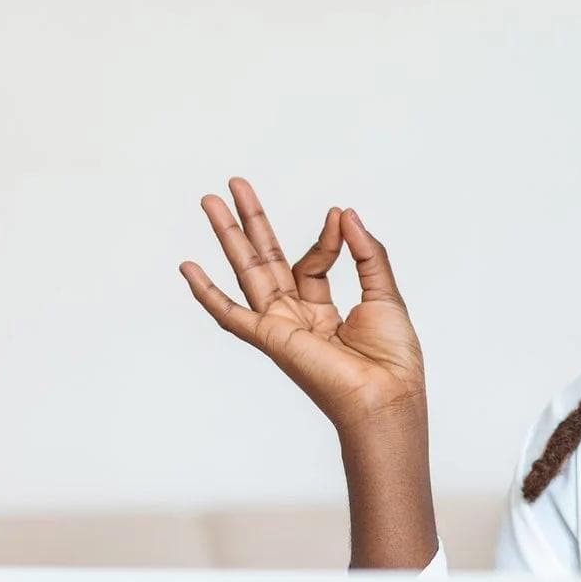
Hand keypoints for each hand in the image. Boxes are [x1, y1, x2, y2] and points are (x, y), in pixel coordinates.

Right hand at [180, 180, 425, 434]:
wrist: (387, 395)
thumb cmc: (392, 360)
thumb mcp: (385, 294)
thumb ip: (366, 253)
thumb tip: (345, 215)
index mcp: (323, 312)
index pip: (313, 262)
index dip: (327, 237)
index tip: (339, 217)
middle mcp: (297, 318)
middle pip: (266, 260)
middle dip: (251, 221)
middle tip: (234, 185)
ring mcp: (280, 327)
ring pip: (247, 272)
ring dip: (228, 236)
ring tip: (210, 201)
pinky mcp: (271, 338)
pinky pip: (231, 315)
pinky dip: (207, 293)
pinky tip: (188, 268)